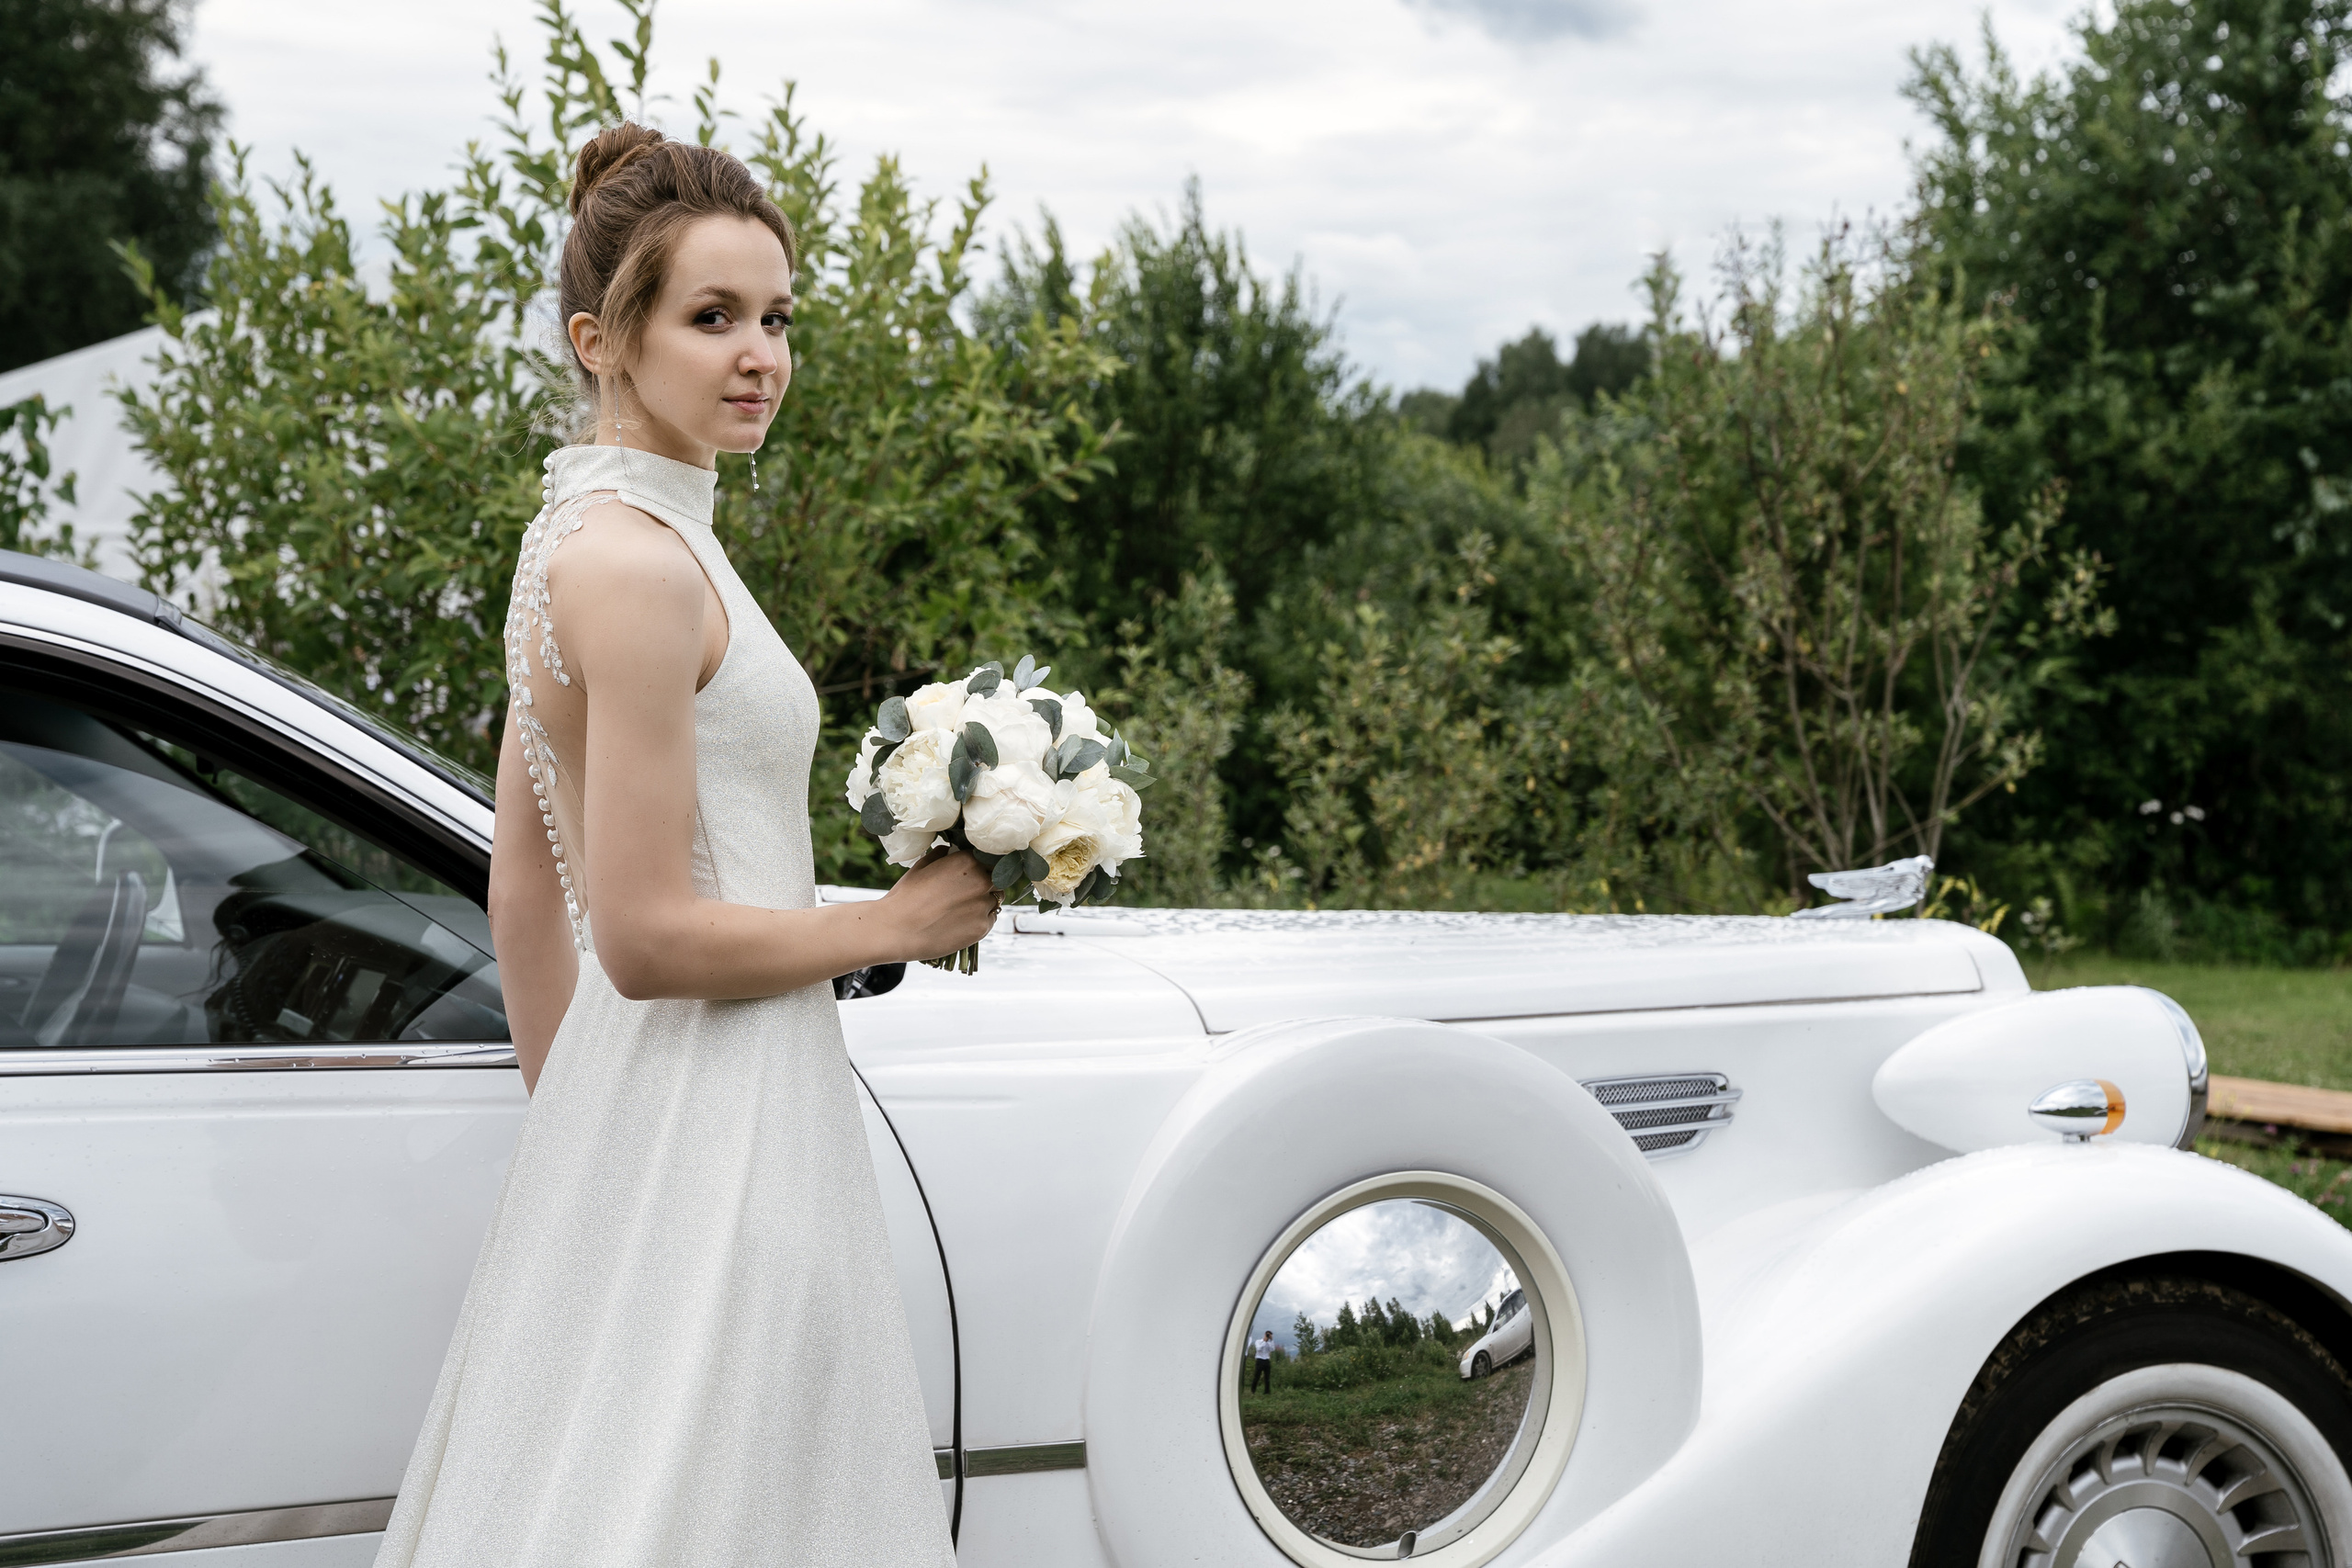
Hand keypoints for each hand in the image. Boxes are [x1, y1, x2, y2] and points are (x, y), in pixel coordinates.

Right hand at [881, 849, 998, 961]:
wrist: (897, 929)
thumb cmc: (905, 897)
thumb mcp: (921, 867)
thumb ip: (941, 856)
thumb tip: (949, 851)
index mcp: (967, 861)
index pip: (989, 860)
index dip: (983, 867)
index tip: (975, 874)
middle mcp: (981, 880)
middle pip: (996, 880)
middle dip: (986, 885)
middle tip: (969, 894)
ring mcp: (983, 905)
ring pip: (995, 901)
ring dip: (984, 903)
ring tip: (962, 910)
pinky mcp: (982, 927)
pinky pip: (989, 920)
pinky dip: (980, 921)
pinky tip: (962, 923)